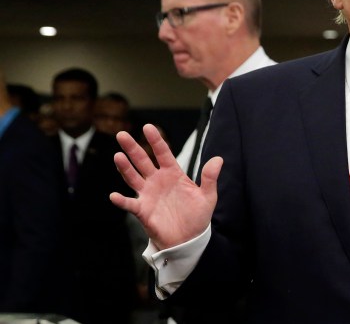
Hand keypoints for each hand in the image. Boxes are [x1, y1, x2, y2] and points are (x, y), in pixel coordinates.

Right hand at [109, 124, 220, 249]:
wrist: (189, 239)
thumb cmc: (197, 216)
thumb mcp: (207, 196)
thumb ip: (209, 177)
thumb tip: (219, 159)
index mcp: (173, 173)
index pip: (163, 153)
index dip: (156, 140)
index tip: (147, 127)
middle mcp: (157, 180)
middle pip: (142, 161)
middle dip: (132, 148)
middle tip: (122, 135)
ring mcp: (148, 194)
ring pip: (133, 177)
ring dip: (125, 168)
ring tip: (118, 156)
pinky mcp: (143, 210)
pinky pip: (130, 204)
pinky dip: (122, 200)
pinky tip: (114, 196)